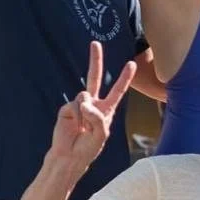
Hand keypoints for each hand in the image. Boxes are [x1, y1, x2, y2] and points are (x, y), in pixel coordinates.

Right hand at [48, 41, 136, 170]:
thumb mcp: (101, 134)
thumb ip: (97, 117)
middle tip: (95, 44)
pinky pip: (75, 105)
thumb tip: (84, 101)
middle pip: (94, 77)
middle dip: (95, 60)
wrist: (70, 156)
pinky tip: (76, 127)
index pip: (117, 90)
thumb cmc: (89, 147)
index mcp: (106, 109)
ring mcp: (79, 104)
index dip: (124, 77)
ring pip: (85, 95)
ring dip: (86, 113)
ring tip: (84, 128)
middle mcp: (93, 103)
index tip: (132, 63)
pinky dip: (77, 116)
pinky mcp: (67, 108)